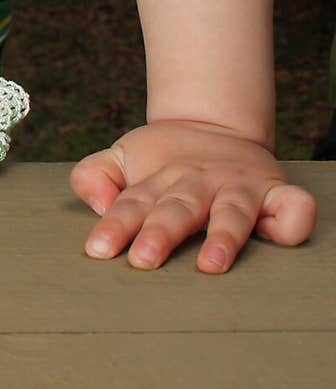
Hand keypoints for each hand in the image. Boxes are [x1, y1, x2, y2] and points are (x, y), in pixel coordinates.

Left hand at [70, 120, 316, 273]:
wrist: (213, 123)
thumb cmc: (163, 160)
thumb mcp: (123, 157)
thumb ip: (95, 175)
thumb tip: (98, 203)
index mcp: (160, 179)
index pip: (133, 203)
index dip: (116, 225)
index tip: (99, 249)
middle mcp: (199, 182)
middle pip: (179, 209)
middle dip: (161, 233)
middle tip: (143, 259)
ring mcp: (238, 187)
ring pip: (231, 212)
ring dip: (223, 237)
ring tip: (211, 264)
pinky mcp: (275, 191)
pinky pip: (292, 204)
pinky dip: (293, 218)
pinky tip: (282, 235)